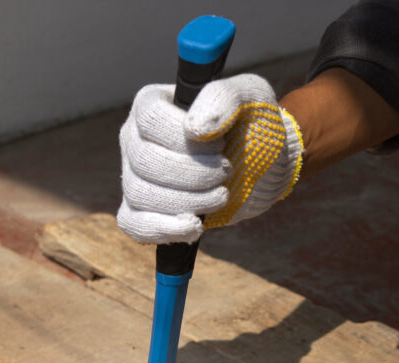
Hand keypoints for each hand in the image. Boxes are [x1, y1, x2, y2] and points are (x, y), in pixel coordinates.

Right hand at [117, 74, 303, 243]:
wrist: (264, 165)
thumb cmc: (254, 123)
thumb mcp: (250, 96)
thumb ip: (224, 98)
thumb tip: (195, 129)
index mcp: (151, 103)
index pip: (151, 120)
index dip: (185, 138)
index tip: (219, 144)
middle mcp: (135, 138)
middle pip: (145, 161)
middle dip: (194, 174)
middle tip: (226, 171)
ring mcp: (134, 175)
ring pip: (141, 194)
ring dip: (188, 201)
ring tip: (221, 195)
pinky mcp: (144, 209)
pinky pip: (135, 225)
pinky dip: (165, 230)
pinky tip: (194, 226)